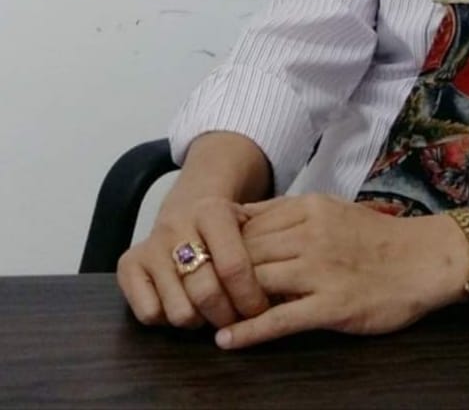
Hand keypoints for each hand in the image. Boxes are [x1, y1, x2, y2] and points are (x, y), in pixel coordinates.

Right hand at [118, 195, 270, 330]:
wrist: (188, 203)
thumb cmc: (226, 223)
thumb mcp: (249, 222)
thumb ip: (264, 249)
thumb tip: (284, 291)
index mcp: (212, 212)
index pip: (234, 266)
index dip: (250, 296)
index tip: (262, 311)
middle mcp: (177, 226)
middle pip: (206, 293)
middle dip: (228, 315)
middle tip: (238, 319)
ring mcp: (151, 246)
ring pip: (178, 310)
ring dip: (200, 321)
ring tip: (213, 313)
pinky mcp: (128, 264)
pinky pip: (148, 314)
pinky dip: (169, 320)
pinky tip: (185, 306)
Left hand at [214, 194, 468, 348]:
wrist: (425, 259)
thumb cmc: (378, 237)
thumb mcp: (332, 210)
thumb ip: (291, 213)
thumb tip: (240, 219)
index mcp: (310, 207)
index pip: (247, 223)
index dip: (219, 244)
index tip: (200, 261)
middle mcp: (312, 234)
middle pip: (245, 253)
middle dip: (216, 274)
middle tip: (193, 294)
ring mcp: (321, 270)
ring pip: (257, 283)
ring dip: (227, 304)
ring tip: (203, 319)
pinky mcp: (333, 305)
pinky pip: (280, 320)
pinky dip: (249, 332)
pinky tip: (228, 341)